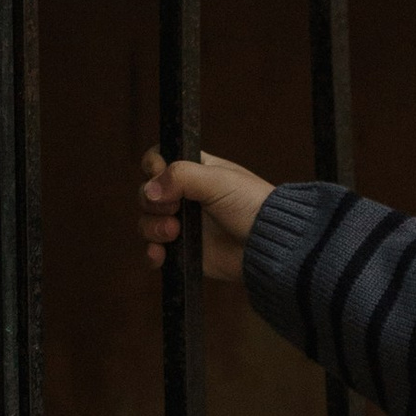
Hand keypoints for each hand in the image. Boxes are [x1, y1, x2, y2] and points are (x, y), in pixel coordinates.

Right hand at [139, 147, 271, 282]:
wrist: (269, 244)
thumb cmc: (252, 205)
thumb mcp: (218, 180)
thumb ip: (181, 176)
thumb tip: (149, 190)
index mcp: (194, 171)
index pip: (158, 160)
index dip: (153, 167)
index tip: (160, 174)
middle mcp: (184, 197)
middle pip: (146, 194)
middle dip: (152, 203)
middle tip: (174, 210)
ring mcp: (182, 225)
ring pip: (147, 222)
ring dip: (153, 228)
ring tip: (175, 232)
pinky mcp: (184, 251)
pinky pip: (156, 252)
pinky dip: (152, 253)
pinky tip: (160, 254)